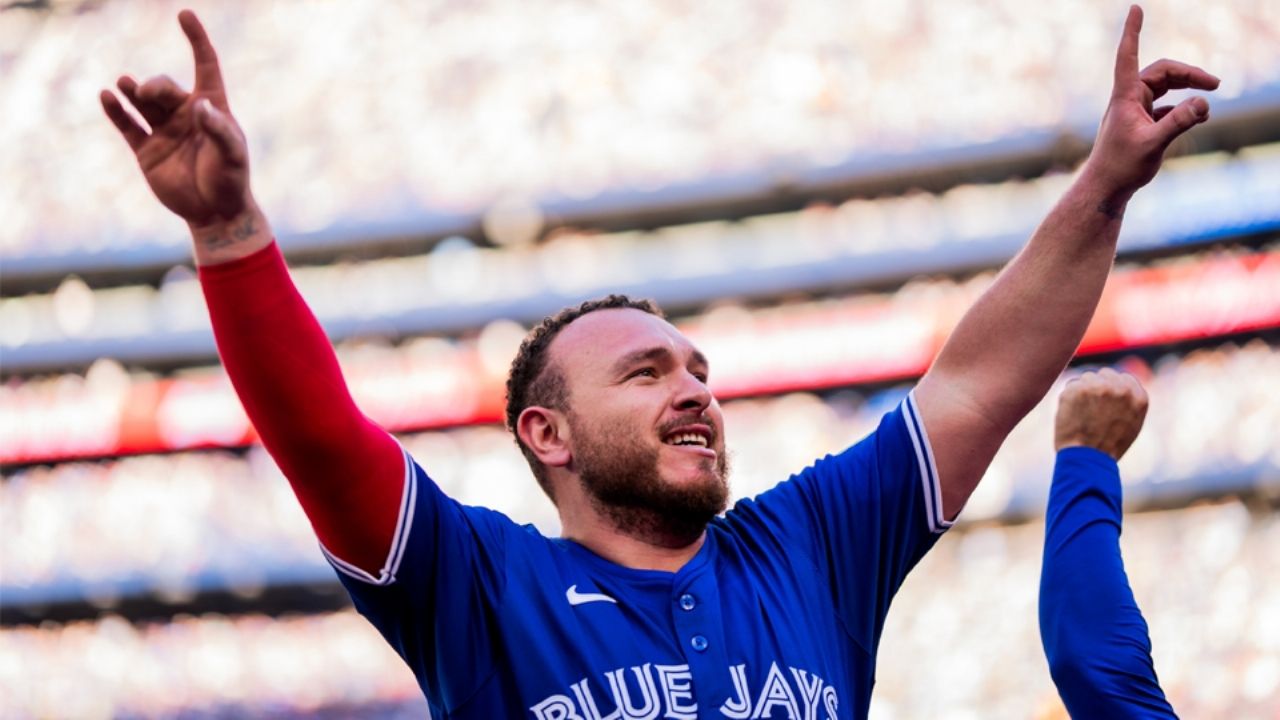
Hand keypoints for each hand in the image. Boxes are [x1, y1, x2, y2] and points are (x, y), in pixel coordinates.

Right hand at [100, 10, 251, 228]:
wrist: (214, 213)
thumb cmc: (230, 180)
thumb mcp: (232, 155)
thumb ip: (218, 129)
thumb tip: (200, 105)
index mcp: (212, 107)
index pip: (205, 65)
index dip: (196, 40)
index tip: (185, 14)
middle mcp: (185, 114)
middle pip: (165, 87)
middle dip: (155, 86)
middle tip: (147, 92)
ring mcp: (164, 130)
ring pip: (143, 102)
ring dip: (133, 91)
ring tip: (126, 85)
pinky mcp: (146, 149)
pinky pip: (127, 124)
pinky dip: (116, 110)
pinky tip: (107, 96)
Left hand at [1054, 368, 1148, 460]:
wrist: (1088, 459)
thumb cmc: (1108, 446)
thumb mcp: (1131, 424)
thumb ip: (1128, 402)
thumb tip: (1122, 386)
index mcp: (1138, 397)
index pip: (1123, 378)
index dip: (1111, 388)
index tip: (1104, 400)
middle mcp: (1121, 388)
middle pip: (1104, 374)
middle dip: (1096, 387)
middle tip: (1090, 408)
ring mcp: (1099, 387)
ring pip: (1086, 378)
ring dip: (1082, 391)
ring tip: (1082, 414)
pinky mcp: (1077, 389)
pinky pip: (1070, 386)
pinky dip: (1068, 398)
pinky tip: (1072, 414)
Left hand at [1082, 5, 1219, 212]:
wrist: (1106, 188)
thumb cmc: (1121, 166)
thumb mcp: (1153, 144)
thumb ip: (1179, 123)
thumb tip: (1203, 104)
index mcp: (1125, 97)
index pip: (1128, 56)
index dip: (1132, 31)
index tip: (1136, 8)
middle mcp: (1129, 99)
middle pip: (1162, 73)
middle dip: (1189, 74)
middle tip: (1215, 85)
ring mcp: (1135, 110)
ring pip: (1165, 88)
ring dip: (1188, 88)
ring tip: (1210, 98)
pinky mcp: (1142, 123)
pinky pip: (1166, 106)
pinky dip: (1183, 107)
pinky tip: (1199, 116)